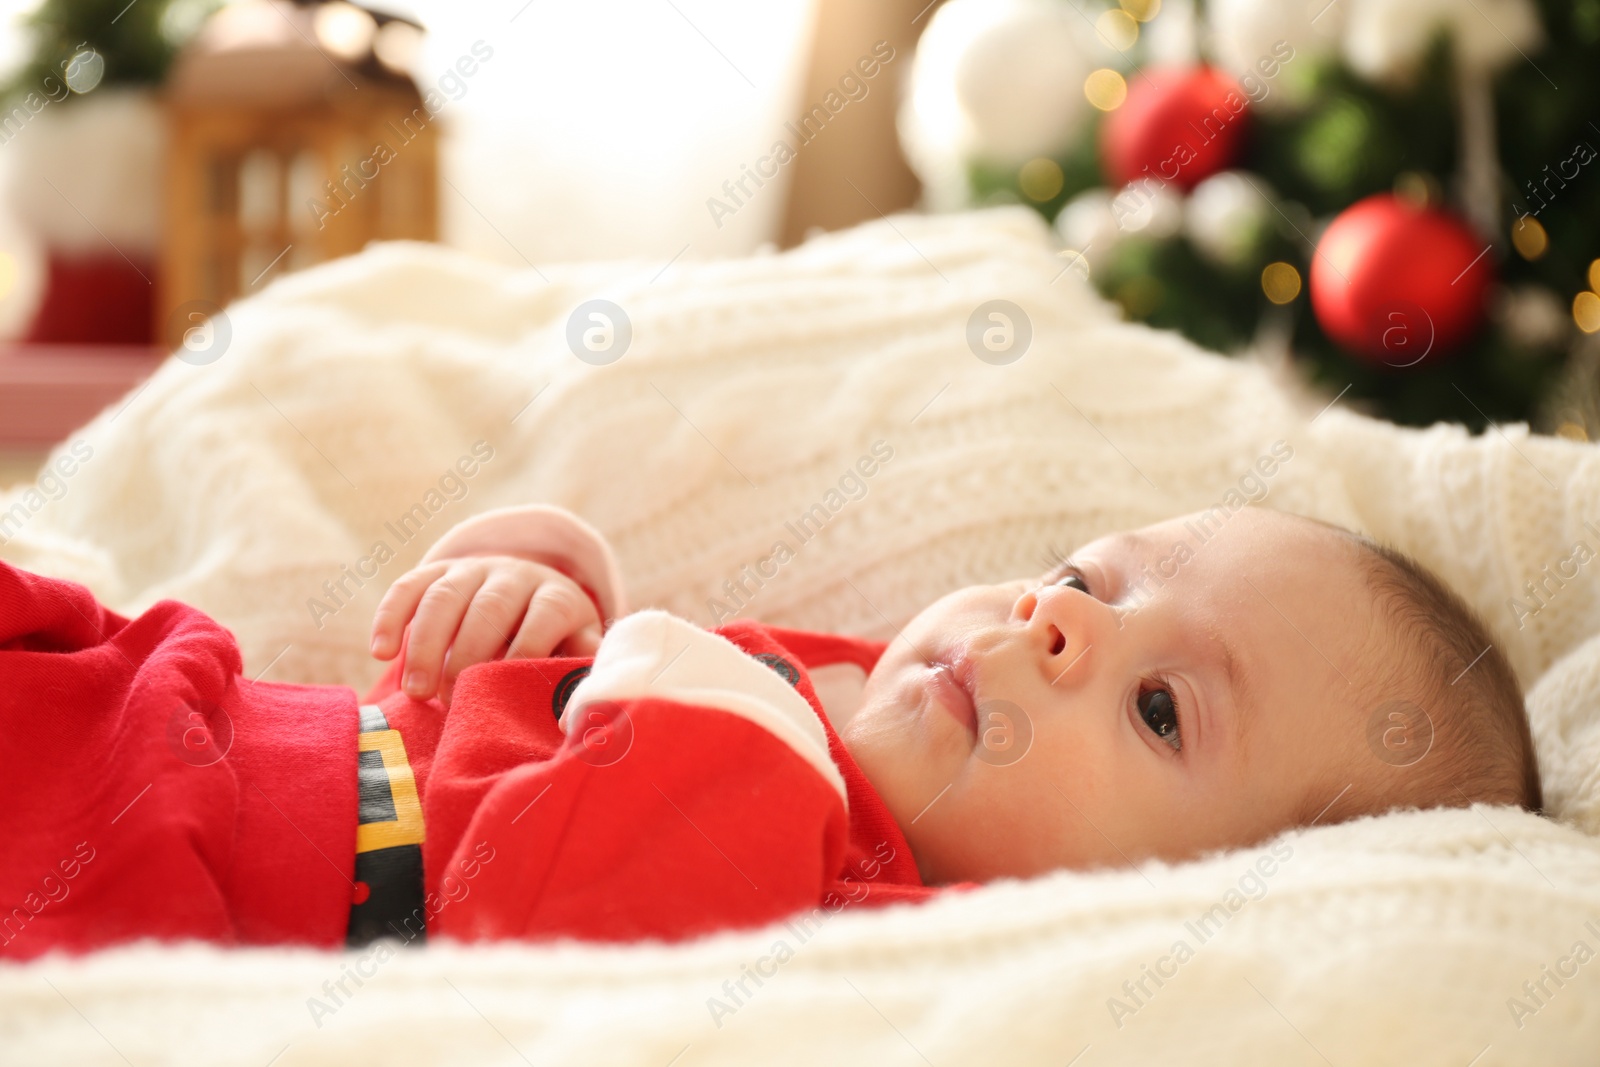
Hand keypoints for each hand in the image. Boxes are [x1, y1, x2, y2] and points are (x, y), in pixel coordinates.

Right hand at [370, 555, 602, 704]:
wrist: (529, 595)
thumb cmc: (556, 643)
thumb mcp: (577, 654)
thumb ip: (578, 679)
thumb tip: (571, 721)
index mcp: (556, 597)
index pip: (542, 618)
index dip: (520, 657)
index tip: (499, 698)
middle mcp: (516, 575)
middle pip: (488, 608)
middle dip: (466, 658)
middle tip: (449, 703)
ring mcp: (474, 569)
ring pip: (444, 596)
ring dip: (425, 645)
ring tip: (415, 694)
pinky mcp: (439, 570)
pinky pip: (410, 585)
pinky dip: (391, 616)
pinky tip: (380, 652)